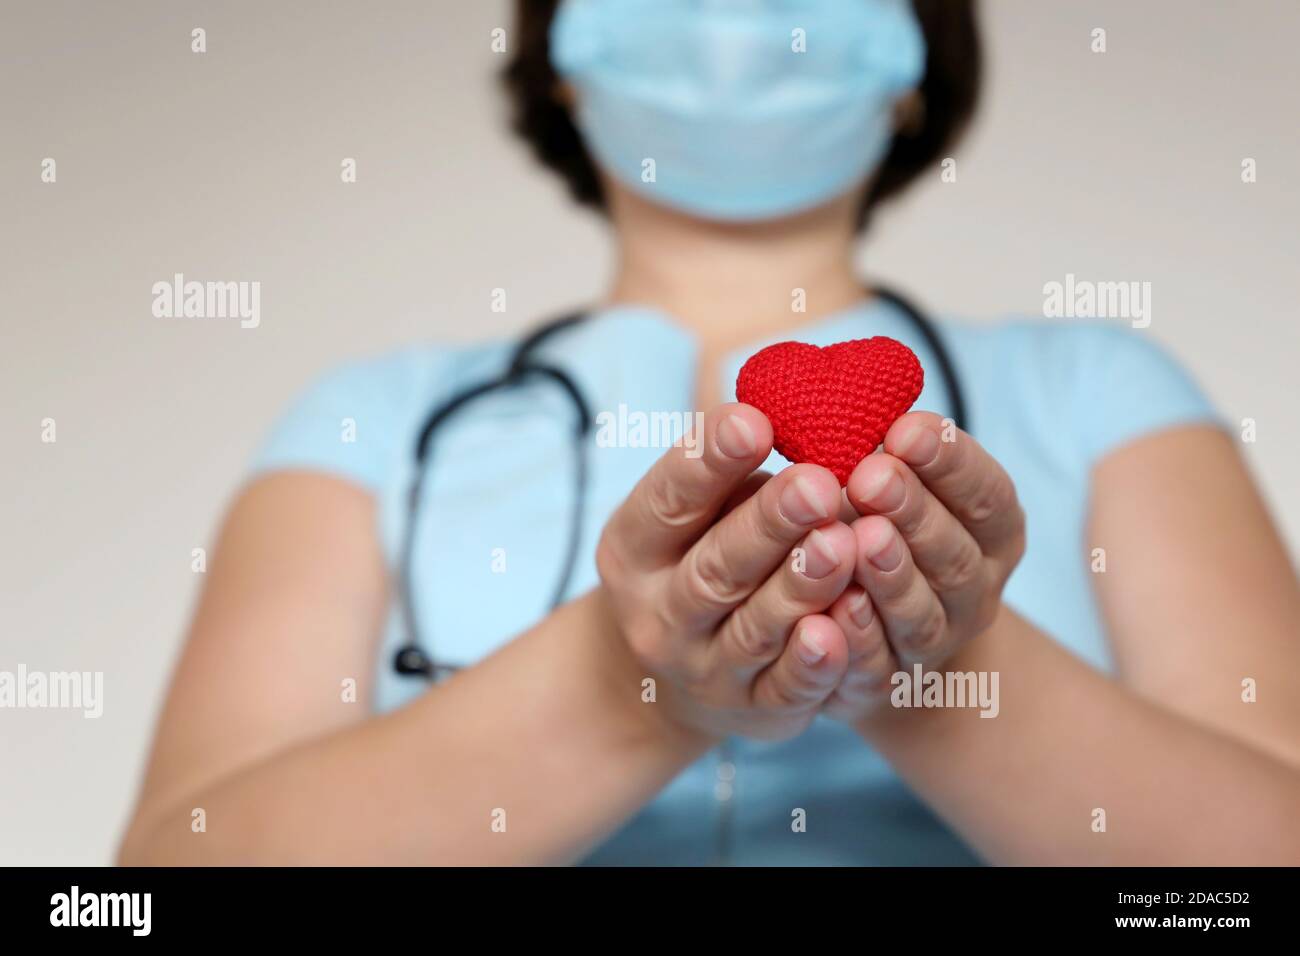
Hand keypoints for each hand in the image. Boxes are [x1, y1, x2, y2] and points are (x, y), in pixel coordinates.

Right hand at [596, 403, 857, 741]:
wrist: (668, 676)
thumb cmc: (699, 557)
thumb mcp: (695, 512)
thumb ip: (733, 472)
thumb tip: (793, 409)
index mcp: (636, 548)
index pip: (668, 500)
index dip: (708, 461)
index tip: (753, 419)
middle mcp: (660, 613)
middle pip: (716, 568)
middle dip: (768, 525)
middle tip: (817, 483)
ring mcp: (705, 669)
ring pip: (755, 629)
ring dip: (801, 586)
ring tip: (843, 542)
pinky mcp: (755, 712)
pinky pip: (787, 689)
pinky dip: (813, 663)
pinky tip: (839, 629)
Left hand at [822, 412, 1026, 719]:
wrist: (874, 634)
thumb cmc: (878, 524)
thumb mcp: (892, 479)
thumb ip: (879, 447)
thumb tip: (837, 382)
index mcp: (990, 529)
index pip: (986, 493)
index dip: (951, 461)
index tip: (904, 427)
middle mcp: (974, 587)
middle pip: (955, 553)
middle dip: (915, 511)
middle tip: (871, 474)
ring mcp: (935, 641)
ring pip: (922, 613)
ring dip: (892, 575)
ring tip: (859, 539)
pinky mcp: (887, 682)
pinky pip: (875, 666)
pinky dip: (856, 641)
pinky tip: (831, 612)